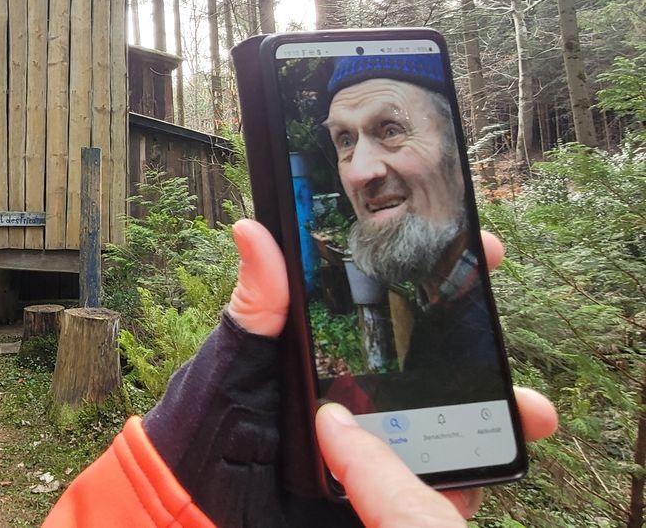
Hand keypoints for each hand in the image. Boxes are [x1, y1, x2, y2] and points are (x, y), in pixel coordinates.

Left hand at [226, 219, 557, 524]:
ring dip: (494, 412)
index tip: (477, 245)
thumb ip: (256, 303)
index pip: (395, 300)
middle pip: (437, 358)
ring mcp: (376, 441)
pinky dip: (467, 482)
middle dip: (482, 344)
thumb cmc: (210, 420)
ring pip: (450, 422)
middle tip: (504, 333)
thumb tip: (251, 229)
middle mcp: (361, 388)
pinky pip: (434, 489)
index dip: (438, 272)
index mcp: (331, 346)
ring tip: (527, 410)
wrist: (202, 502)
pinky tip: (489, 470)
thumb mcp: (235, 356)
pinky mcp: (380, 494)